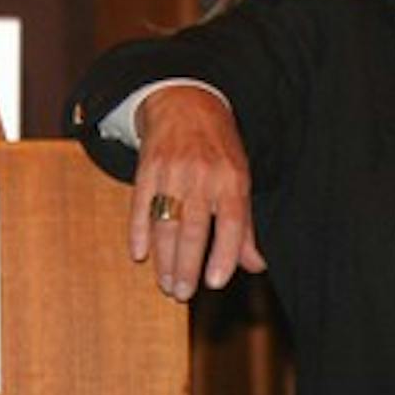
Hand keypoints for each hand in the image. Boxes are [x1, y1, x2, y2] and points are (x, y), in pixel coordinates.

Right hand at [128, 86, 266, 300]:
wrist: (186, 101)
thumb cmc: (219, 148)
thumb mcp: (240, 178)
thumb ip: (245, 226)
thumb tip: (256, 265)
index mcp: (232, 179)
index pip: (232, 222)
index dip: (224, 254)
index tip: (215, 283)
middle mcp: (203, 176)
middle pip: (193, 228)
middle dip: (186, 265)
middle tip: (182, 293)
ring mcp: (172, 171)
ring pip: (166, 222)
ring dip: (163, 258)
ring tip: (165, 283)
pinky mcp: (146, 168)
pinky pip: (140, 204)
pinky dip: (137, 232)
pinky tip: (139, 255)